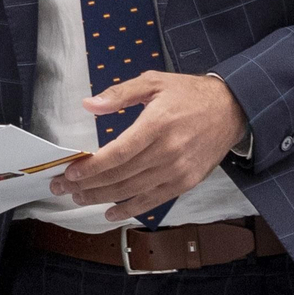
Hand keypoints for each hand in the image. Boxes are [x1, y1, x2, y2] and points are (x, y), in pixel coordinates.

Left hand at [51, 73, 246, 221]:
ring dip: (101, 198)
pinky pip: (152, 201)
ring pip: (132, 191)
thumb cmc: (189, 94)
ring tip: (78, 198)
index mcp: (157, 124)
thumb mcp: (153, 82)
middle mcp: (168, 151)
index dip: (91, 167)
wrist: (232, 110)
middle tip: (62, 188)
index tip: (70, 172)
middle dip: (86, 185)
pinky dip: (129, 210)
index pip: (117, 154)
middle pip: (120, 176)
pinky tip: (110, 213)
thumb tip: (89, 105)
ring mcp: (178, 170)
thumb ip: (119, 94)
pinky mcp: (185, 182)